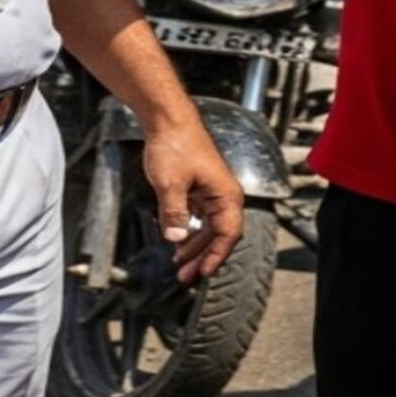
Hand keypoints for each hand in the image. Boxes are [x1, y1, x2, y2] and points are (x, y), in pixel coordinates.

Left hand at [141, 123, 244, 283]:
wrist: (168, 120)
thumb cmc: (176, 145)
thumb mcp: (170, 183)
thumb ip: (174, 213)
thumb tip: (177, 238)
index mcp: (226, 195)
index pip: (228, 235)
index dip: (216, 256)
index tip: (202, 273)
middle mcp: (224, 195)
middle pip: (218, 235)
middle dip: (202, 256)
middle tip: (185, 276)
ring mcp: (212, 191)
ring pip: (208, 227)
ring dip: (195, 245)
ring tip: (179, 263)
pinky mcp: (199, 187)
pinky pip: (199, 216)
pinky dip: (190, 230)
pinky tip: (177, 240)